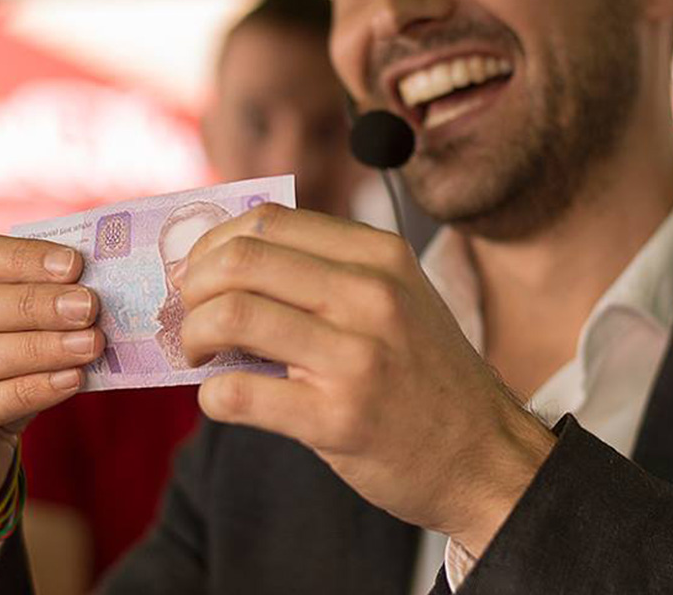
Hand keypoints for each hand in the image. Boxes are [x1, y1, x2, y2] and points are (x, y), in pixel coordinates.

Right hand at [0, 236, 103, 520]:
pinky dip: (28, 390)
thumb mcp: (12, 330)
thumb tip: (88, 289)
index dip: (22, 258)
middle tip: (88, 306)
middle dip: (35, 304)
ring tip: (90, 343)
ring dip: (40, 348)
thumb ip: (37, 304)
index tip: (74, 265)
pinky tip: (71, 380)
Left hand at [180, 205, 553, 554]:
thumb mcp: (394, 296)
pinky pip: (240, 393)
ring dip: (194, 334)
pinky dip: (213, 395)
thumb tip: (224, 265)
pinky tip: (222, 397)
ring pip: (233, 315)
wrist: (482, 453)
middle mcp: (371, 294)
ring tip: (201, 352)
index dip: (214, 241)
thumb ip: (324, 271)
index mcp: (378, 255)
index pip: (268, 220)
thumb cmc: (424, 371)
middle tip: (190, 311)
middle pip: (243, 258)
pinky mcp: (340, 418)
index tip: (197, 269)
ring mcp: (357, 356)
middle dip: (193, 284)